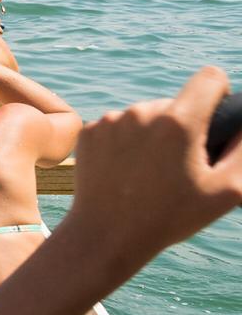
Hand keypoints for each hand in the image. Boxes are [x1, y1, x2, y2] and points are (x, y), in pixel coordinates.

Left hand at [70, 67, 241, 262]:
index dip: (220, 95)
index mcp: (178, 122)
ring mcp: (110, 120)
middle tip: (179, 165)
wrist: (105, 236)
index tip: (214, 120)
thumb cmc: (169, 217)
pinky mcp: (89, 131)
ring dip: (153, 134)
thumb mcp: (226, 190)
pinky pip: (118, 126)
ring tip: (151, 172)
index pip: (211, 78)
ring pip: (146, 115)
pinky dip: (126, 142)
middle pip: (176, 103)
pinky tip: (126, 171)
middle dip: (184, 125)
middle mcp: (140, 112)